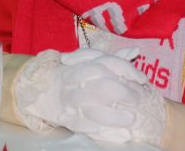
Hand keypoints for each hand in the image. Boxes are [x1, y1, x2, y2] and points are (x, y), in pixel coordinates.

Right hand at [15, 48, 165, 143]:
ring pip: (93, 108)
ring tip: (132, 120)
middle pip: (102, 86)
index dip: (128, 70)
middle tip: (138, 100)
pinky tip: (120, 133)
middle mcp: (73, 78)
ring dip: (114, 116)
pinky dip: (100, 129)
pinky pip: (82, 125)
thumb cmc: (75, 75)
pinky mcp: (65, 117)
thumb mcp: (93, 63)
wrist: (42, 90)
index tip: (143, 80)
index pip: (108, 62)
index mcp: (81, 63)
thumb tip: (135, 51)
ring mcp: (68, 98)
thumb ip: (114, 60)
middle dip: (123, 94)